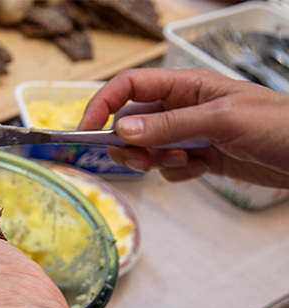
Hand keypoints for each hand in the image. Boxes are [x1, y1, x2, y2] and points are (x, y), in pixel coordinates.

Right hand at [78, 68, 288, 186]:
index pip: (129, 86)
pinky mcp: (200, 156)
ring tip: (181, 162)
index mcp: (187, 85)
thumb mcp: (221, 120)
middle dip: (129, 145)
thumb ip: (170, 125)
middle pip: (131, 122)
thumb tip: (124, 129)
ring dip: (154, 161)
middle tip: (141, 161)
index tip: (86, 130)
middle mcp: (183, 107)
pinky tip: (200, 170)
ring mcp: (190, 133)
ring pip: (147, 148)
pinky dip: (177, 173)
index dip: (103, 104)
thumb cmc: (280, 125)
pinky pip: (169, 167)